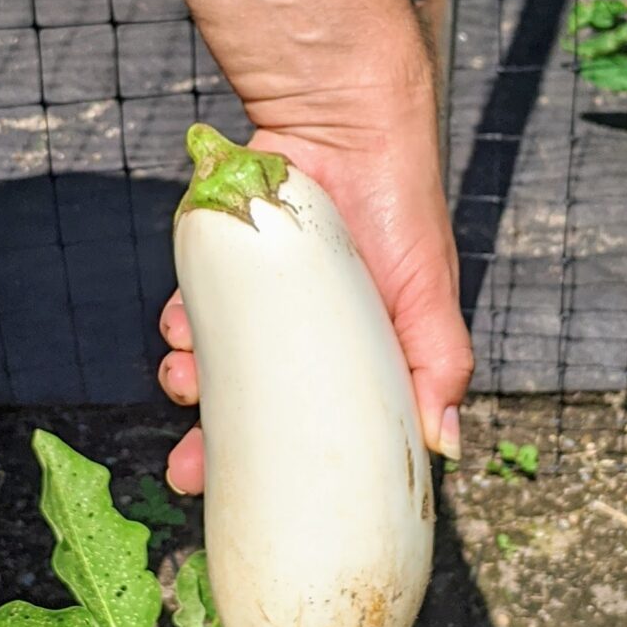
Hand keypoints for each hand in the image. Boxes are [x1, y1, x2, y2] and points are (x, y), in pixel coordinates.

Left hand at [158, 99, 472, 494]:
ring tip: (184, 381)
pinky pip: (194, 310)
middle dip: (217, 446)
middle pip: (254, 411)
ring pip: (216, 366)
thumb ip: (440, 363)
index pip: (321, 430)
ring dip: (192, 384)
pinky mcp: (224, 266)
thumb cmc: (398, 204)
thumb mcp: (428, 292)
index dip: (289, 471)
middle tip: (185, 471)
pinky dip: (183, 325)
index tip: (257, 507)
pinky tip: (180, 327)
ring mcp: (261, 302)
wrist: (342, 118)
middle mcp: (305, 337)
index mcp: (355, 357)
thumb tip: (445, 447)